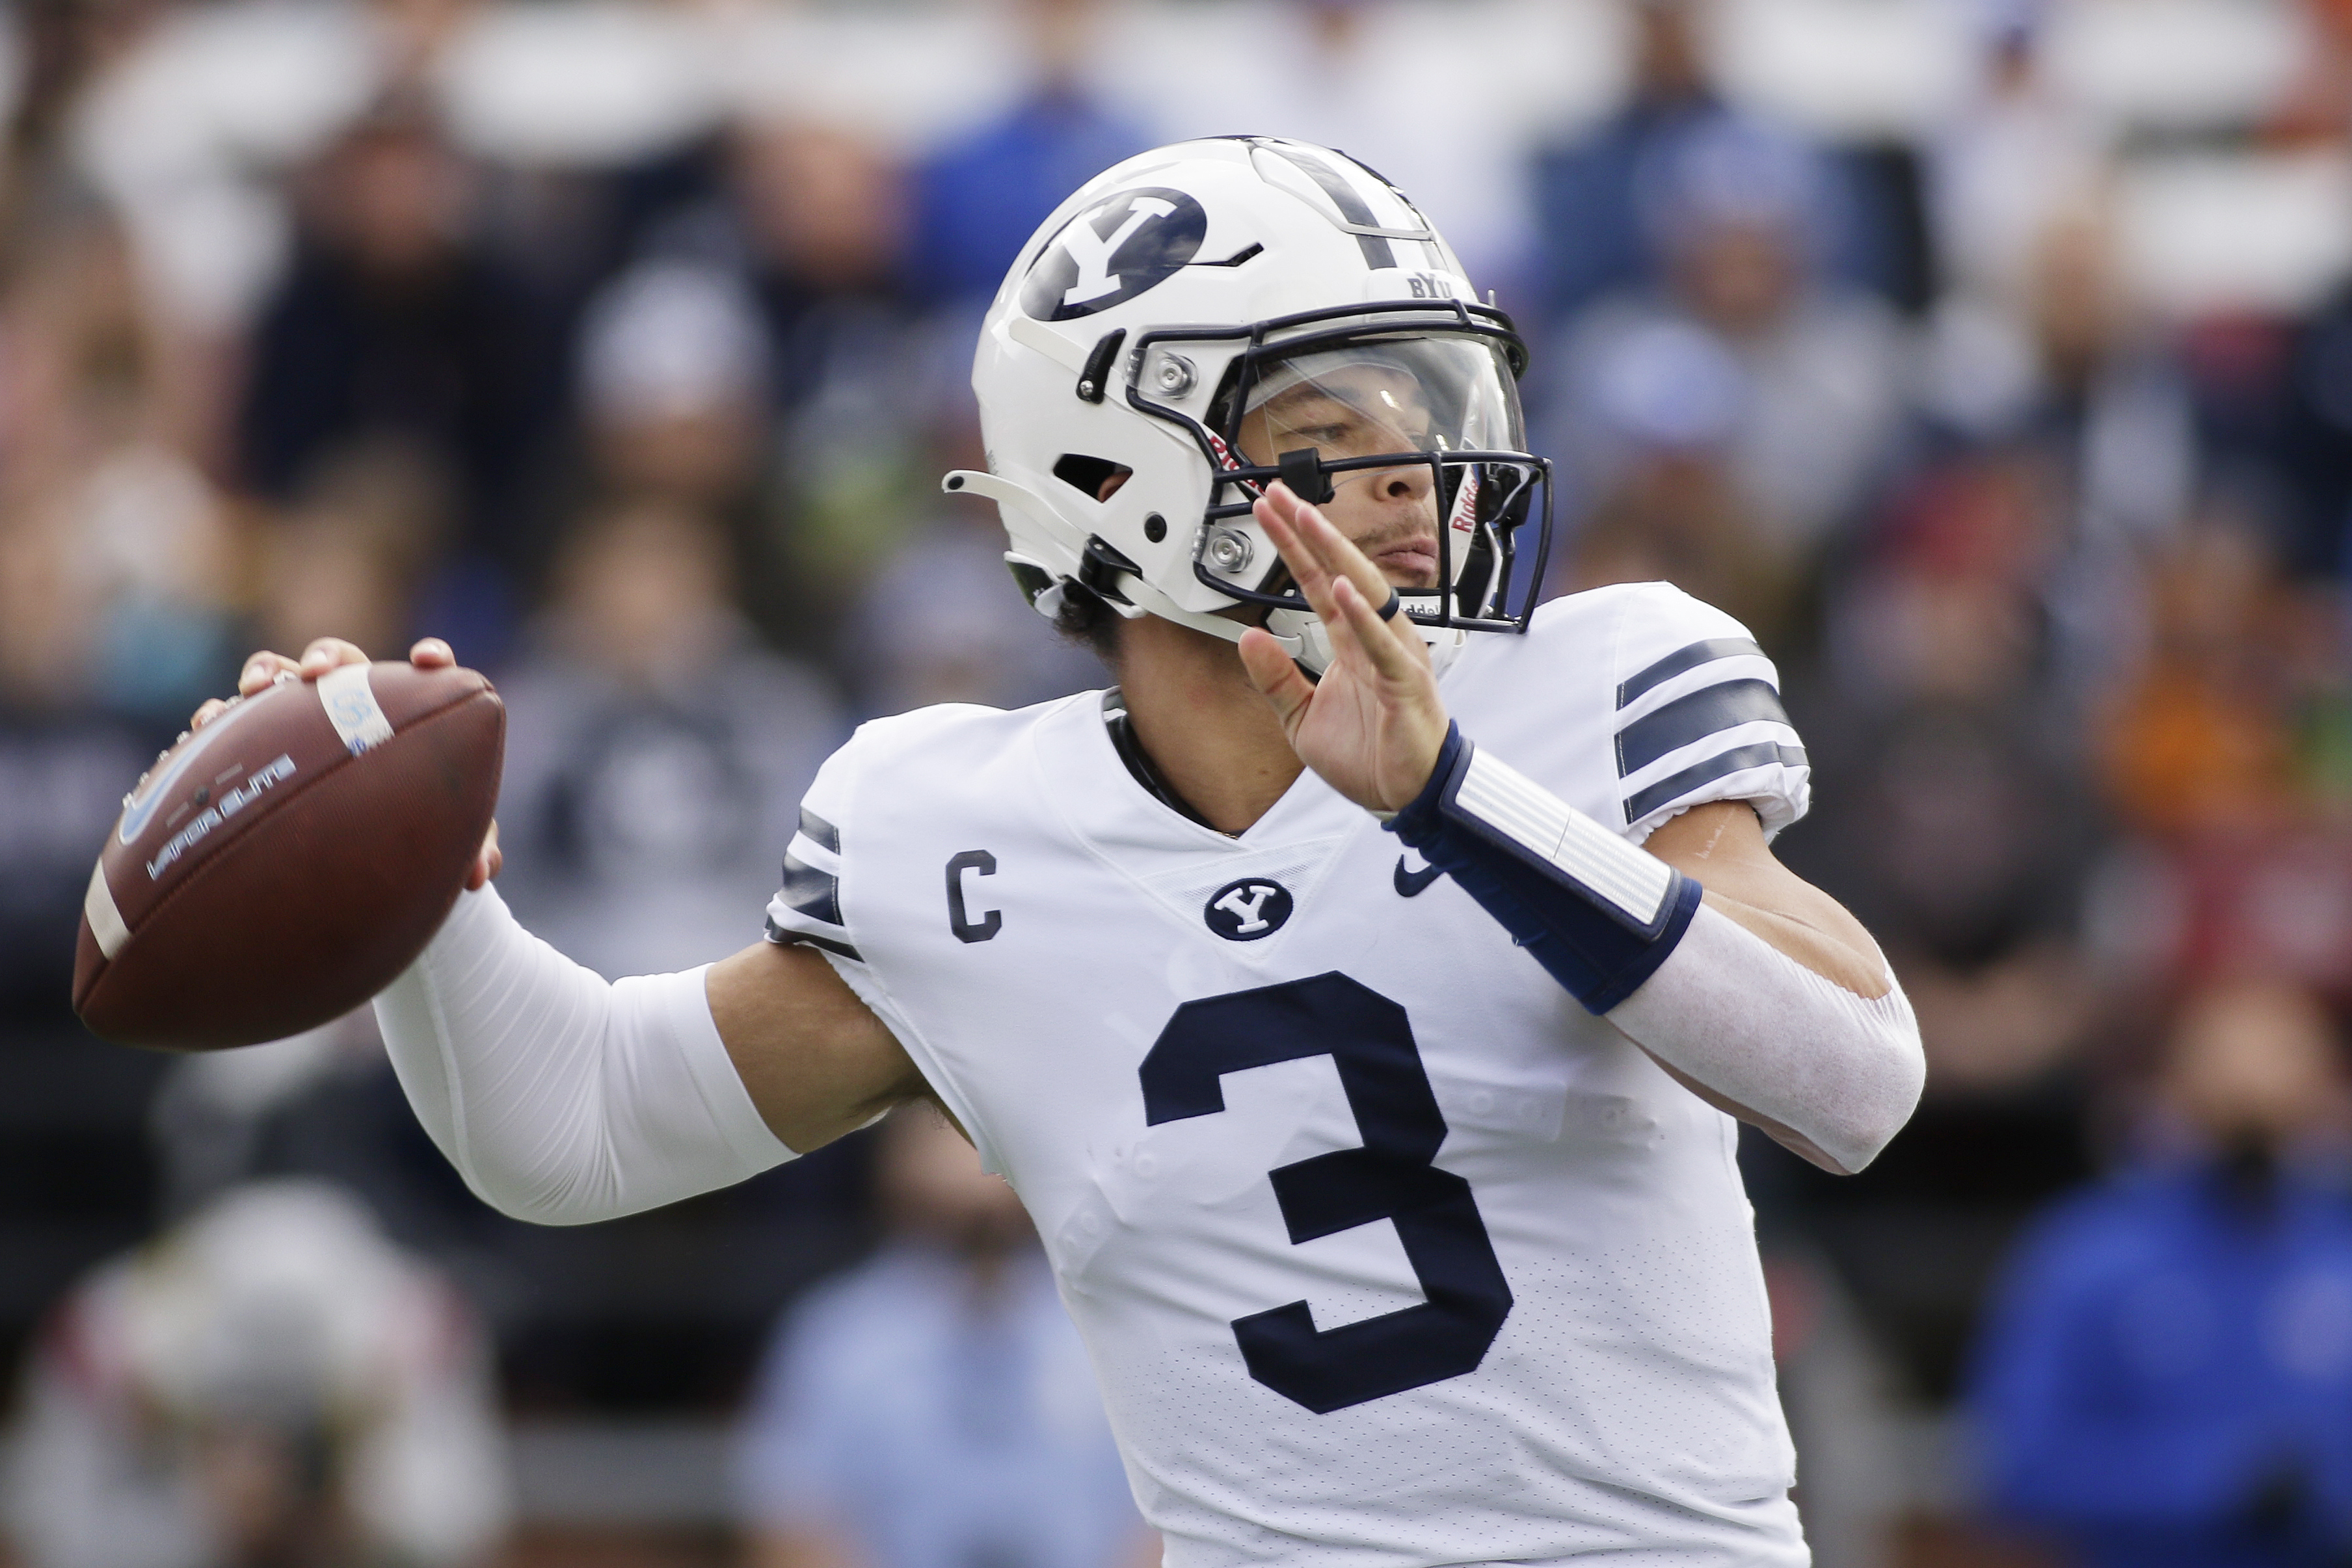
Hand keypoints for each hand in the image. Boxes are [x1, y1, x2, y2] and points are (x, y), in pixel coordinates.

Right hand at [187, 636, 500, 888]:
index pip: (424, 675)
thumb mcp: (445, 840)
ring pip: (279, 675)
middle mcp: (352, 705)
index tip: (430, 661)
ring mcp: (301, 717)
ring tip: (254, 690)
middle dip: (327, 658)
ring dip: (266, 673)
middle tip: (315, 674)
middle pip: (341, 662)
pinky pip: (232, 720)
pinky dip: (218, 718)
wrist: (362, 854)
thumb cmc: (414, 834)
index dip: (431, 658)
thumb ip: (470, 847)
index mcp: (407, 714)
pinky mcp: (257, 740)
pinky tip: (202, 730)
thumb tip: (480, 874)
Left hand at [1236, 484, 1450, 813]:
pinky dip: (1363, 616)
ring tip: (1309, 521)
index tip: (1269, 512)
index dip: (1292, 546)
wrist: (1403, 796)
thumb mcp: (1299, 718)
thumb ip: (1274, 678)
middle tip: (1280, 495)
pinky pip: (1382, 644)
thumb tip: (1247, 638)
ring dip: (1335, 555)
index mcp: (1349, 641)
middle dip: (1309, 531)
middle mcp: (1373, 637)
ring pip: (1365, 593)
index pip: (1317, 582)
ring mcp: (1392, 655)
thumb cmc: (1366, 754)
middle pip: (1340, 571)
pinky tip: (1345, 589)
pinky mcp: (1405, 683)